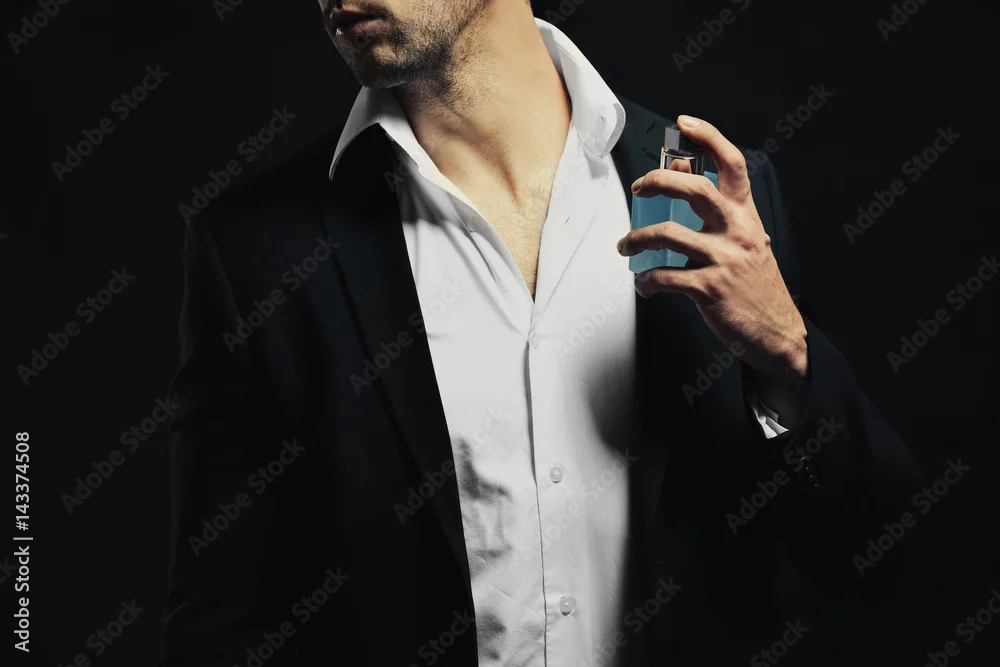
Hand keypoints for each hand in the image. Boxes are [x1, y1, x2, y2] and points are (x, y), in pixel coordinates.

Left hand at [616, 115, 808, 422]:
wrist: (777, 333)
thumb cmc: (753, 285)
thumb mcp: (743, 241)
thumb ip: (715, 209)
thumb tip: (677, 167)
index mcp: (746, 216)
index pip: (732, 164)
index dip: (708, 137)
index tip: (683, 122)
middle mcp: (737, 231)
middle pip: (695, 188)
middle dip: (659, 180)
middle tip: (640, 186)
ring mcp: (724, 259)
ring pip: (667, 233)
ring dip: (637, 238)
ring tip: (624, 247)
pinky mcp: (710, 289)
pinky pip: (664, 276)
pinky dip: (646, 280)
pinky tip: (644, 284)